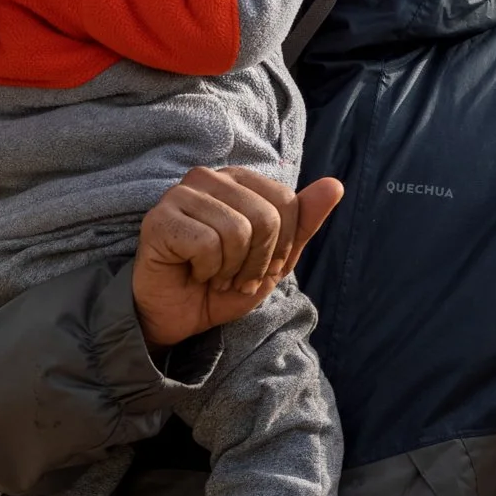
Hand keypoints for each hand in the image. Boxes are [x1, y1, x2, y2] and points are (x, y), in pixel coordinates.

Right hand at [133, 167, 345, 349]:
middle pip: (265, 217)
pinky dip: (206, 270)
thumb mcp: (274, 259)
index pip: (285, 202)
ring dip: (231, 269)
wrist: (178, 317)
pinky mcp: (160, 219)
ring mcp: (180, 195)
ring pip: (236, 230)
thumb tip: (335, 185)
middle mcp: (208, 178)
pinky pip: (206, 244)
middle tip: (235, 278)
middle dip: (257, 262)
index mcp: (237, 180)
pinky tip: (193, 273)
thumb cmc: (222, 283)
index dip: (282, 247)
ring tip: (215, 276)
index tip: (260, 267)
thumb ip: (303, 223)